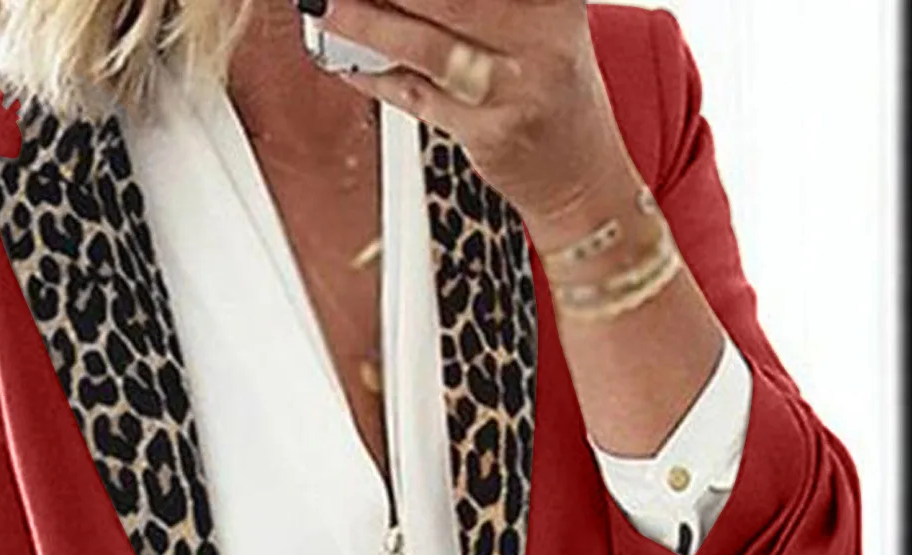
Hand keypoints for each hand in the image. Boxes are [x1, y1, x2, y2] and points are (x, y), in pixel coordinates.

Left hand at [312, 0, 638, 239]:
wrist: (582, 179)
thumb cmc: (551, 96)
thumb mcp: (539, 29)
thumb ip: (480, 7)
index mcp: (553, 1)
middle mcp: (542, 36)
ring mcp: (517, 88)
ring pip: (428, 46)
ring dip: (369, 26)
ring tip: (328, 9)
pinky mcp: (492, 133)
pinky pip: (419, 99)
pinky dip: (377, 79)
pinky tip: (346, 63)